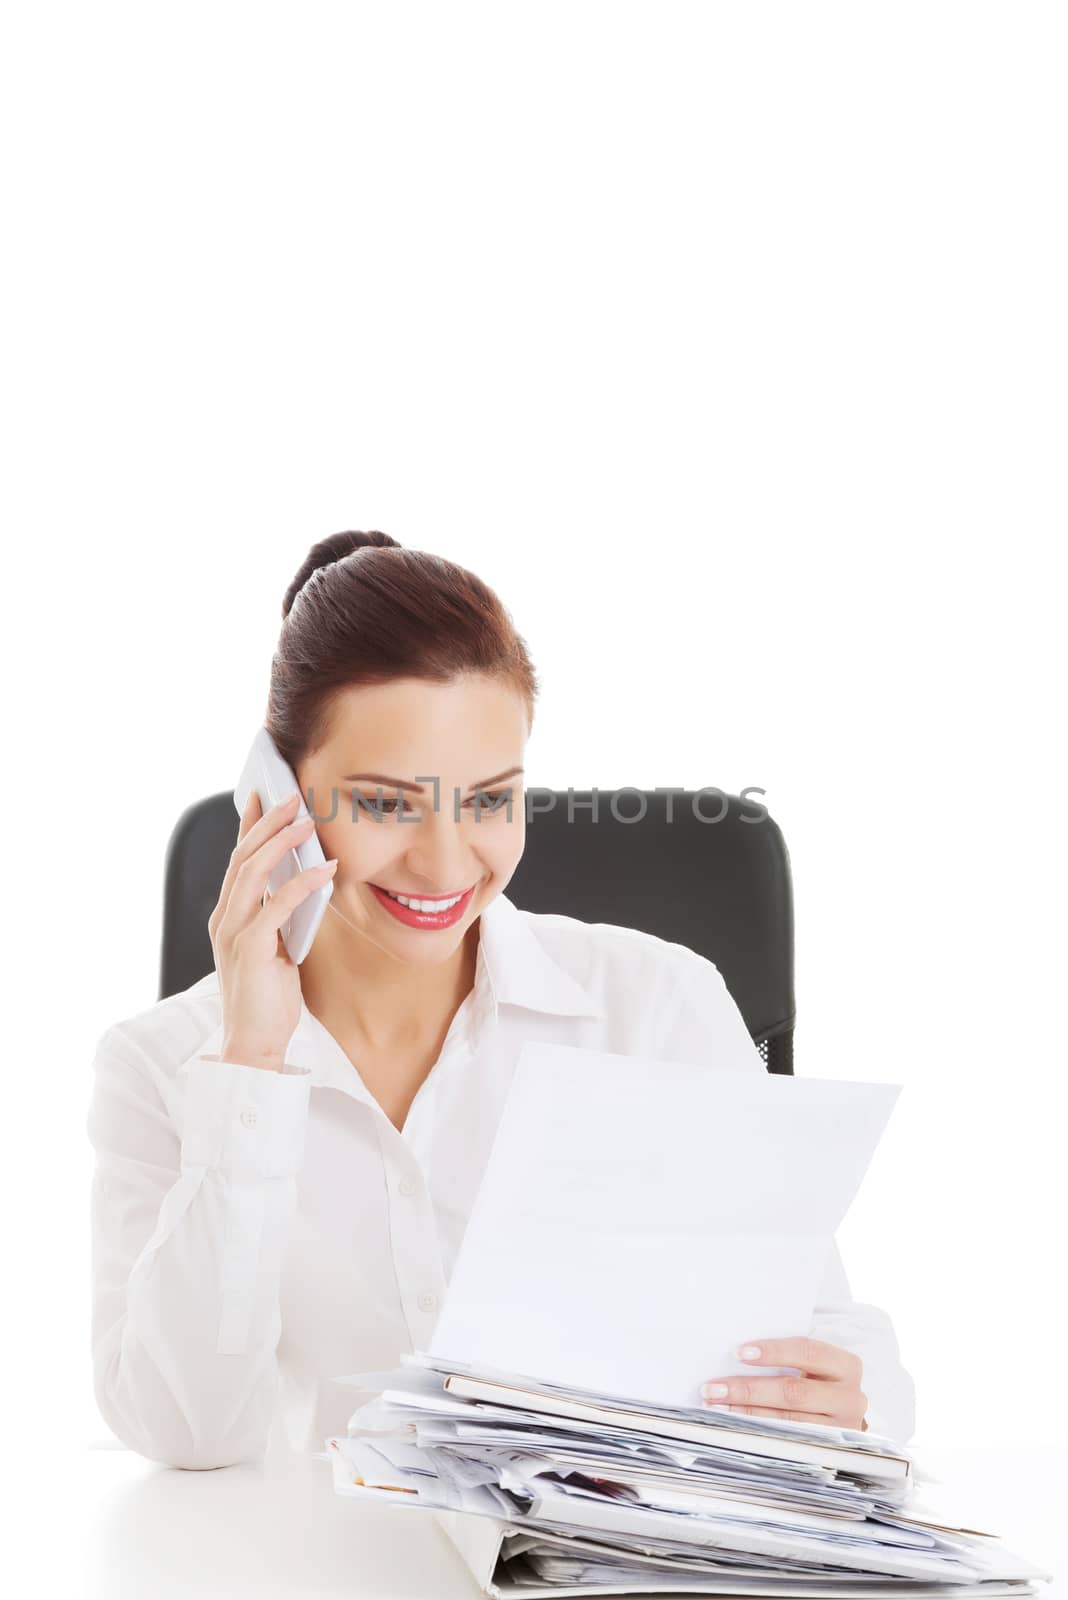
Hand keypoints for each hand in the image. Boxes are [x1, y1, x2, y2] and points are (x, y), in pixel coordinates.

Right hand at [208, 787, 337, 1069]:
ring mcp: (234, 934)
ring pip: (253, 874)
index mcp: (228, 917)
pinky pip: (276, 907)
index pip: (237, 860)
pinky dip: (301, 884)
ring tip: (307, 822)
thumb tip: (304, 882)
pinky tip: (324, 870)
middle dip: (268, 823)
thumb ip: (279, 916)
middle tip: (291, 796)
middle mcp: (224, 920)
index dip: (249, 825)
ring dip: (281, 844)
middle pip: (243, 858)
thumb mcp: (275, 947)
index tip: (263, 795)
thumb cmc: (269, 997)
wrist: (256, 1044)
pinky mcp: (251, 950)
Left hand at [699, 1338, 867, 1430]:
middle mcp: (850, 1399)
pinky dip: (758, 1434)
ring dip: (746, 1414)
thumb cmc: (818, 1381)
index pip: (807, 1352)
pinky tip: (734, 1427)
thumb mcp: (814, 1366)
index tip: (738, 1352)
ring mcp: (842, 1430)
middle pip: (793, 1392)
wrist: (844, 1417)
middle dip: (749, 1390)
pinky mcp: (828, 1453)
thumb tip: (736, 1356)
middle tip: (713, 1388)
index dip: (773, 1352)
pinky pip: (788, 1443)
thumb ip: (789, 1358)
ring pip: (788, 1422)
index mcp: (846, 1366)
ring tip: (716, 1407)